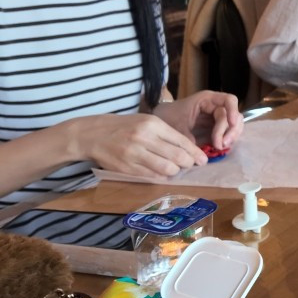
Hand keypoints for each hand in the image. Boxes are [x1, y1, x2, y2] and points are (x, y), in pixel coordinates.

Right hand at [73, 114, 207, 177]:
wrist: (94, 134)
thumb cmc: (126, 126)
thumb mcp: (147, 121)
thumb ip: (166, 134)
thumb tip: (189, 149)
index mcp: (152, 124)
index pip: (181, 141)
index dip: (195, 152)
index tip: (202, 159)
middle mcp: (144, 138)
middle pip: (177, 156)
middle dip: (188, 163)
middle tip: (191, 165)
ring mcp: (134, 154)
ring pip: (166, 169)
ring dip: (175, 171)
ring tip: (176, 169)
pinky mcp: (127, 168)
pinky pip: (151, 176)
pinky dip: (161, 176)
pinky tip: (162, 173)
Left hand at [153, 91, 243, 149]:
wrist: (162, 120)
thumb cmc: (168, 118)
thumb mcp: (176, 127)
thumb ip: (189, 139)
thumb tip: (199, 155)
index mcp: (207, 100)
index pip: (229, 100)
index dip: (233, 111)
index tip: (231, 123)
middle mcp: (216, 107)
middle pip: (235, 116)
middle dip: (231, 131)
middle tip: (222, 145)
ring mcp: (218, 118)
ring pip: (235, 125)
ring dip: (231, 137)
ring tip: (220, 147)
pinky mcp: (218, 128)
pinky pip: (229, 133)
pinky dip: (227, 141)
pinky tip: (219, 148)